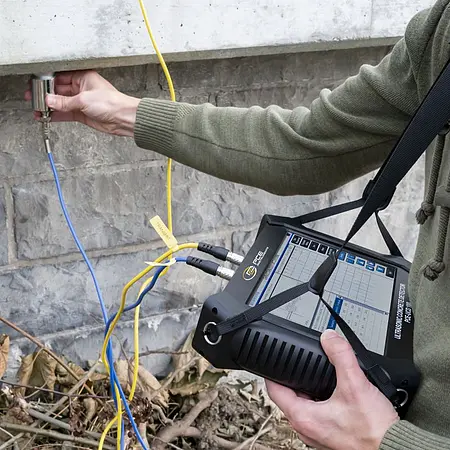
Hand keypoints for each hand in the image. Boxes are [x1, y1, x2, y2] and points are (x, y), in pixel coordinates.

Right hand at [24, 70, 139, 136]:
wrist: (123, 118)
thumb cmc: (112, 103)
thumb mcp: (83, 99)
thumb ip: (64, 102)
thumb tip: (49, 101)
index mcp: (83, 77)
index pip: (59, 77)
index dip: (47, 82)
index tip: (36, 87)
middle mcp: (81, 88)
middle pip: (58, 90)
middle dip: (46, 96)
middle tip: (33, 100)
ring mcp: (81, 101)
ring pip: (60, 103)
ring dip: (49, 107)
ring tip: (38, 110)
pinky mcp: (82, 113)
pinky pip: (65, 113)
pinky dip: (56, 115)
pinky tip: (47, 116)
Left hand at [266, 329, 398, 449]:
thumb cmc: (374, 432)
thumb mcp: (355, 385)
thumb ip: (341, 356)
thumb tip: (330, 338)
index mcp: (302, 418)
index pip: (274, 390)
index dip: (271, 372)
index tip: (271, 360)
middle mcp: (306, 429)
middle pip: (289, 397)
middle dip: (294, 379)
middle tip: (298, 364)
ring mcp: (318, 435)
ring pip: (304, 406)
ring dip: (309, 391)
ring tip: (316, 376)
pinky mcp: (331, 437)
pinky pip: (318, 415)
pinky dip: (321, 402)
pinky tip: (334, 394)